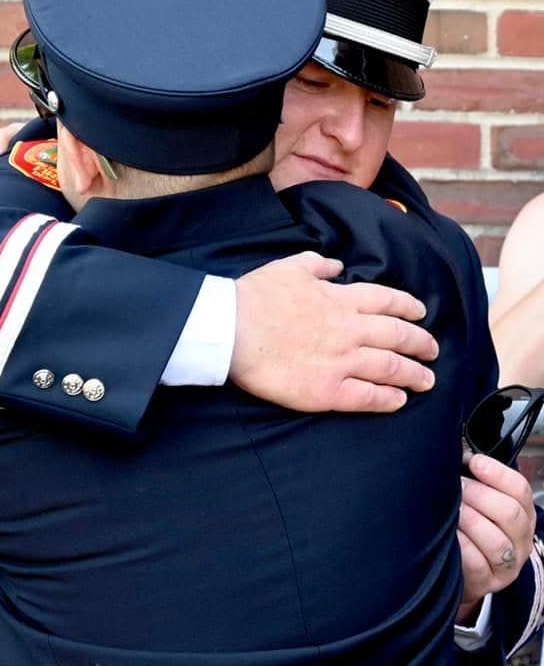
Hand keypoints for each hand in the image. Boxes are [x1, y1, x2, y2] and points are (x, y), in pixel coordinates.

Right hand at [231, 251, 437, 413]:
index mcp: (341, 299)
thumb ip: (317, 265)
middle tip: (432, 351)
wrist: (232, 329)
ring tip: (426, 380)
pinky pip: (368, 397)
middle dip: (421, 343)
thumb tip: (335, 265)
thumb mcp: (290, 267)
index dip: (409, 307)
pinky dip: (388, 398)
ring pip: (392, 368)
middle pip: (399, 335)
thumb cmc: (256, 296)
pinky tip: (399, 400)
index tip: (420, 313)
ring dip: (414, 374)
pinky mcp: (327, 390)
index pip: (387, 301)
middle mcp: (349, 330)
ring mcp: (341, 362)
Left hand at [457, 452, 535, 608]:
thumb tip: (458, 454)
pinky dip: (461, 545)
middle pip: (510, 513)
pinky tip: (448, 535)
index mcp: (522, 515)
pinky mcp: (488, 582)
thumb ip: (475, 482)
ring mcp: (507, 565)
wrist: (460, 572)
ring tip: (450, 510)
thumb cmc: (468, 528)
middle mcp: (521, 540)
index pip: (520, 490)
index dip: (497, 473)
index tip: (473, 462)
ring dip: (468, 520)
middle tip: (455, 488)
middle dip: (478, 494)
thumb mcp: (478, 504)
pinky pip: (476, 563)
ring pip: (496, 540)